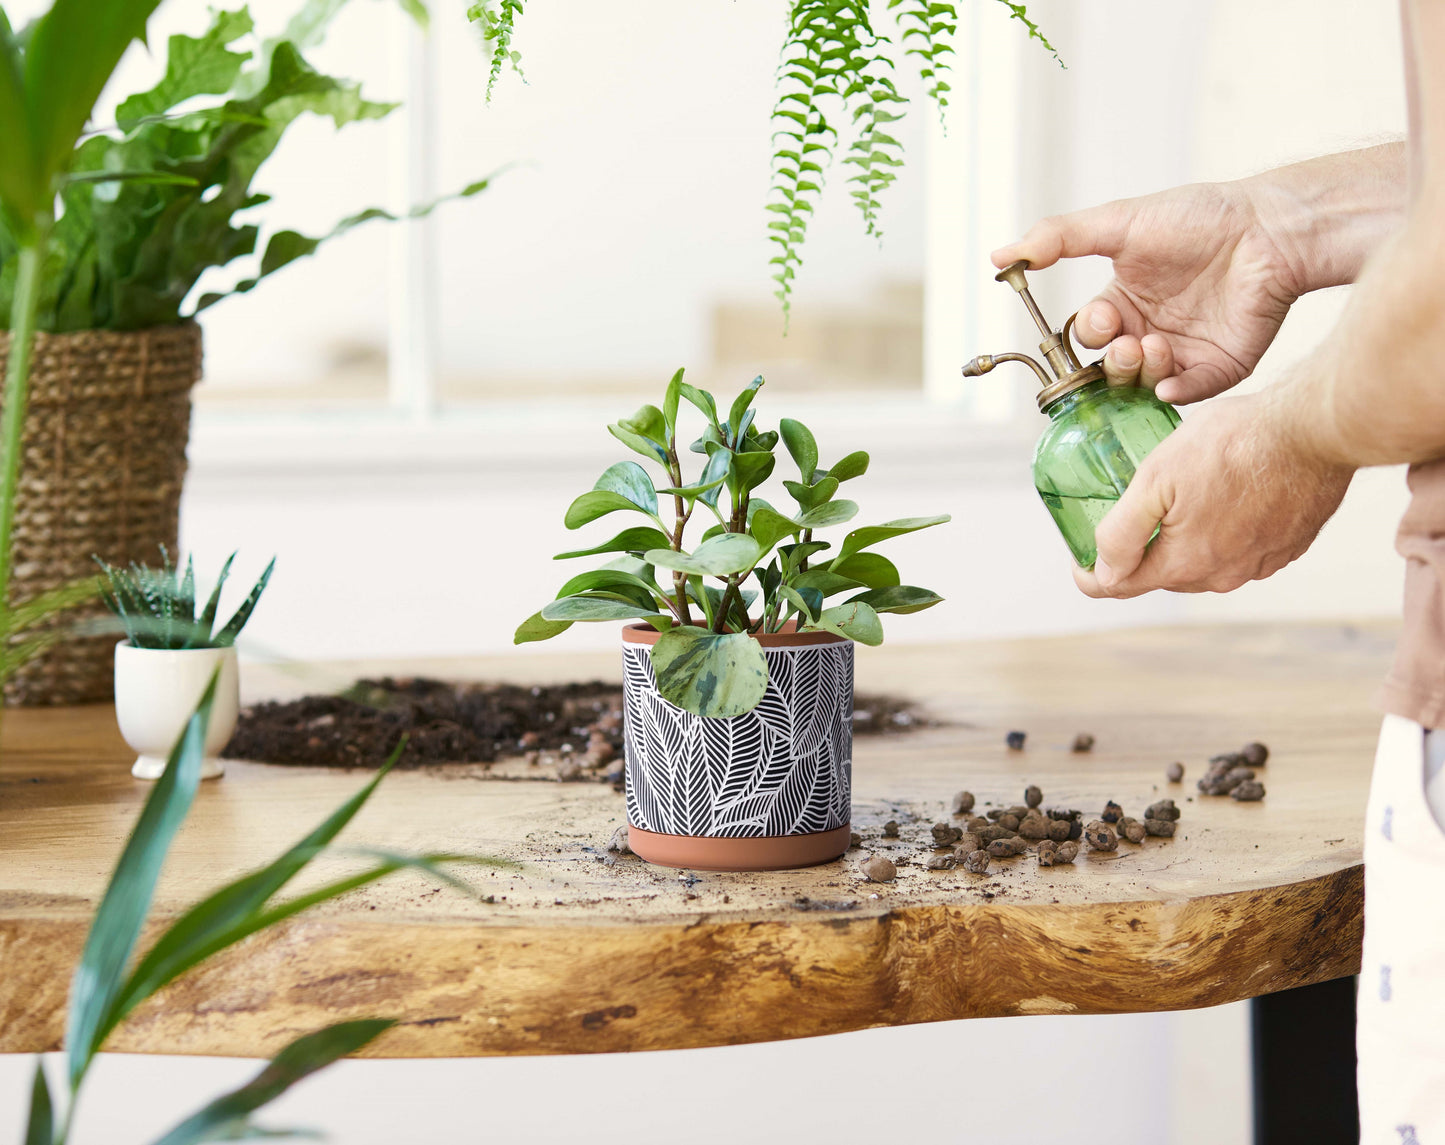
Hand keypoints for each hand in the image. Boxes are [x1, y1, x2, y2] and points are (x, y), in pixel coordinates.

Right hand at [993, 182, 1304, 404]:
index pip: (1090, 333)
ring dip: (1139, 371)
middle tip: (1129, 341)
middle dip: (1111, 360)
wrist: (1269, 229)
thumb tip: (1000, 257)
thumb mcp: (1119, 222)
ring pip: (1142, 384)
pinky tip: (1172, 376)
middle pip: (1110, 366)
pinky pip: (1185, 395)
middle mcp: (1150, 329)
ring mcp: (1184, 352)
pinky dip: (1172, 391)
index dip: (1090, 332)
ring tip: (1157, 345)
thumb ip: (1058, 238)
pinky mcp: (1218, 368)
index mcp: (1126, 299)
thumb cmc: (1201, 218)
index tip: (1104, 318)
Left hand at [1073, 392, 1354, 597]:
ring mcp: (1257, 565)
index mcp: (1184, 563)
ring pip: (1200, 563)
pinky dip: (1222, 531)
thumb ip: (1122, 531)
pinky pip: (1239, 550)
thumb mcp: (1157, 478)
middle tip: (1128, 512)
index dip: (1090, 573)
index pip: (1118, 587)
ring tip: (1179, 498)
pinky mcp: (1285, 548)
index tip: (1080, 554)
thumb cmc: (1235, 444)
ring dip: (1183, 540)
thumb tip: (1101, 571)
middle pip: (1160, 574)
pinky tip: (1223, 496)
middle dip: (1138, 551)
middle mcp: (1222, 575)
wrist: (1312, 429)